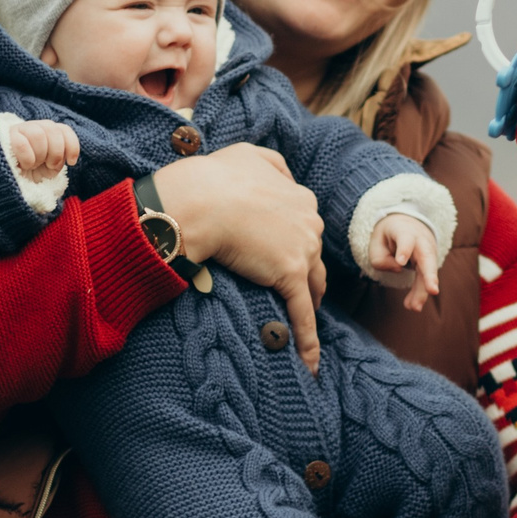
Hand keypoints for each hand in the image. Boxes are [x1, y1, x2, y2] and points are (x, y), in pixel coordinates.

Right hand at [6, 118, 79, 175]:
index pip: (64, 129)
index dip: (71, 145)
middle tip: (49, 165)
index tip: (71, 162)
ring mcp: (20, 130)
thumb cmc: (29, 173)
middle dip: (56, 152)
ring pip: (38, 134)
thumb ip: (58, 160)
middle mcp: (34, 127)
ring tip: (34, 165)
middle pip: (53, 129)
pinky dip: (28, 158)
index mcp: (47, 132)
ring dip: (40, 154)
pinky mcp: (6, 138)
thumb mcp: (48, 169)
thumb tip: (64, 157)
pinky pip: (22, 144)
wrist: (5, 179)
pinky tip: (25, 165)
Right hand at [150, 144, 327, 368]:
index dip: (296, 244)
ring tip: (302, 325)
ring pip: (314, 285)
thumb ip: (272, 164)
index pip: (304, 228)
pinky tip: (310, 363)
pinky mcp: (290, 275)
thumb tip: (284, 177)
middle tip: (295, 293)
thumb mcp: (249, 155)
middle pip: (313, 256)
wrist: (202, 199)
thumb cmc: (216, 177)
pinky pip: (302, 314)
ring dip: (309, 304)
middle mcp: (310, 223)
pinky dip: (308, 341)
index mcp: (301, 197)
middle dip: (306, 274)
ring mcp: (303, 249)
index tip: (285, 257)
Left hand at [368, 214, 441, 310]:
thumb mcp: (376, 241)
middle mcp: (420, 240)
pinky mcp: (430, 263)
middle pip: (427, 257)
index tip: (401, 262)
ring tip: (414, 307)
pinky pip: (425, 279)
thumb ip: (380, 257)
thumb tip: (398, 268)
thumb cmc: (389, 234)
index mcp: (404, 230)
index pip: (406, 238)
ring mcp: (428, 251)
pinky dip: (419, 292)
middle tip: (433, 290)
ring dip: (422, 291)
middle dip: (430, 275)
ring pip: (428, 272)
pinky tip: (413, 305)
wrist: (408, 223)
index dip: (404, 250)